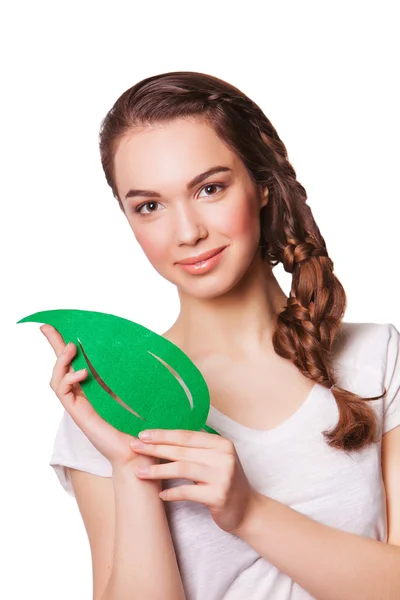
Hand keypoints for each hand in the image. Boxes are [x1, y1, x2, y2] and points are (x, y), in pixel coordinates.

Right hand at [41, 324, 157, 472]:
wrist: (140, 450)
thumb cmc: (143, 422)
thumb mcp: (140, 389)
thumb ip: (140, 370)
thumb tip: (156, 344)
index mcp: (96, 386)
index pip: (77, 361)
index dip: (66, 345)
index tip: (58, 325)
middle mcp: (84, 394)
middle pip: (62, 366)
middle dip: (53, 345)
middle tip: (47, 327)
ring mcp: (79, 404)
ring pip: (57, 378)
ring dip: (61, 360)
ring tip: (71, 347)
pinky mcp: (78, 413)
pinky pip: (63, 392)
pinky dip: (68, 379)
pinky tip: (82, 373)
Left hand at [129, 429, 256, 533]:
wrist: (247, 509)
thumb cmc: (225, 482)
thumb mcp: (216, 459)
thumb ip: (197, 448)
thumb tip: (164, 437)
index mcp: (221, 443)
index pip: (187, 436)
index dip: (163, 435)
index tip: (143, 435)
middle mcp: (223, 456)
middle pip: (181, 450)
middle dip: (155, 448)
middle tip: (134, 447)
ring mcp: (222, 476)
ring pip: (182, 469)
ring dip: (157, 470)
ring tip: (139, 472)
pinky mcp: (219, 496)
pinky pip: (188, 492)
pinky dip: (172, 493)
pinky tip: (160, 494)